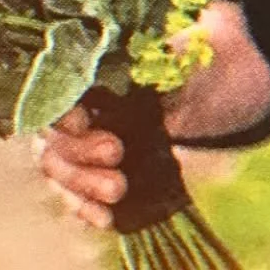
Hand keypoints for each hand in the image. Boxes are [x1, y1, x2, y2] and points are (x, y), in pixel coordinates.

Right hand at [33, 0, 269, 229]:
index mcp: (86, 66)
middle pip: (52, 135)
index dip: (61, 109)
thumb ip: (163, 57)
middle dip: (79, 150)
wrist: (217, 81)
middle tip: (117, 153)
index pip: (52, 90)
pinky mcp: (95, 169)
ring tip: (119, 190)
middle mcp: (74, 103)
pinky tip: (105, 217)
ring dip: (83, 184)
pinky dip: (85, 206)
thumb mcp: (184, 52)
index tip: (84, 120)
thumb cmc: (192, 55)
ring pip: (59, 167)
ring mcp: (81, 139)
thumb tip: (151, 61)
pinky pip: (75, 192)